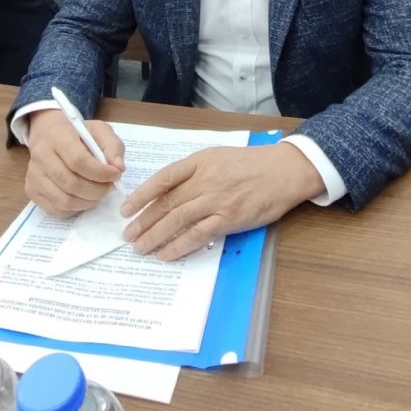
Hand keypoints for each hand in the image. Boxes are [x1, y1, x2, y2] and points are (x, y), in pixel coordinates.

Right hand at [25, 109, 125, 216]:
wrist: (48, 134)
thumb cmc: (77, 134)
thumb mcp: (99, 130)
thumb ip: (112, 145)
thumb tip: (119, 168)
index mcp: (57, 136)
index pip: (78, 160)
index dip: (100, 172)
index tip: (115, 175)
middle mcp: (41, 156)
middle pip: (71, 183)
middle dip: (97, 190)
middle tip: (109, 187)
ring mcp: (33, 175)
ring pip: (63, 200)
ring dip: (88, 201)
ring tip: (99, 193)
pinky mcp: (31, 190)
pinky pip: (55, 209)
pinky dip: (75, 209)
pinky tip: (84, 198)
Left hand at [121, 143, 323, 260]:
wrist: (283, 171)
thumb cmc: (252, 163)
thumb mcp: (219, 157)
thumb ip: (195, 171)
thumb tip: (169, 191)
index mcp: (200, 162)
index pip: (163, 178)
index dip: (142, 194)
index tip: (126, 208)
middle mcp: (205, 180)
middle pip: (166, 202)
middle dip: (144, 220)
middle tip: (128, 235)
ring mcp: (217, 200)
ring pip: (177, 219)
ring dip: (155, 236)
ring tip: (140, 247)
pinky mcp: (229, 219)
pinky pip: (198, 234)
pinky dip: (179, 245)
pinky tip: (166, 254)